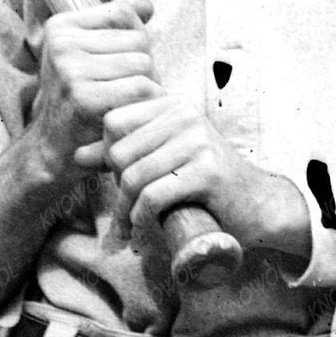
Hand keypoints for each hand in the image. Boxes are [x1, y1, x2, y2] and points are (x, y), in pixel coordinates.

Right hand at [23, 0, 159, 186]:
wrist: (49, 151)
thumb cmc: (74, 103)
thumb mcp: (86, 58)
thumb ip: (117, 30)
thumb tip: (148, 5)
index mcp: (60, 27)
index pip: (122, 13)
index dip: (135, 39)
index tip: (121, 66)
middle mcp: (61, 43)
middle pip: (138, 40)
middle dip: (144, 68)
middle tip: (126, 93)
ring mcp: (70, 70)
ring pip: (144, 63)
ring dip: (148, 88)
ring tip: (127, 104)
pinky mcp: (84, 97)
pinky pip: (141, 88)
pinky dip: (146, 105)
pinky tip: (130, 116)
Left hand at [103, 94, 310, 262]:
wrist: (259, 206)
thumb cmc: (207, 183)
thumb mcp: (162, 159)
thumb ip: (123, 153)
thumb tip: (76, 154)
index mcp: (172, 105)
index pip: (113, 121)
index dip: (109, 153)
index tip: (120, 180)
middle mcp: (185, 115)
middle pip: (119, 150)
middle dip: (115, 186)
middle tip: (125, 212)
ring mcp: (198, 141)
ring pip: (133, 175)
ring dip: (125, 211)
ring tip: (129, 229)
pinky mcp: (207, 172)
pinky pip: (153, 195)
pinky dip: (141, 219)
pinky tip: (144, 231)